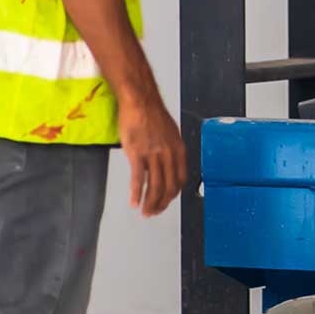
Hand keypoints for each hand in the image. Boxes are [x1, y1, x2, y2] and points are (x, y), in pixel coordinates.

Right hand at [119, 89, 187, 216]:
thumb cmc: (153, 114)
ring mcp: (153, 155)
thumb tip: (168, 163)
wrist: (140, 101)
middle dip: (162, 203)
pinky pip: (138, 179)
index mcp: (179, 150)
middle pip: (169, 186)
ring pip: (154, 186)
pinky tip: (134, 203)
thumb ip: (170, 150)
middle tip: (154, 212)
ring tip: (145, 212)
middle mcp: (169, 154)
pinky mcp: (137, 154)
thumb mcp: (170, 133)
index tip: (167, 200)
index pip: (181, 179)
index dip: (174, 193)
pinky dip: (136, 194)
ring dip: (150, 203)